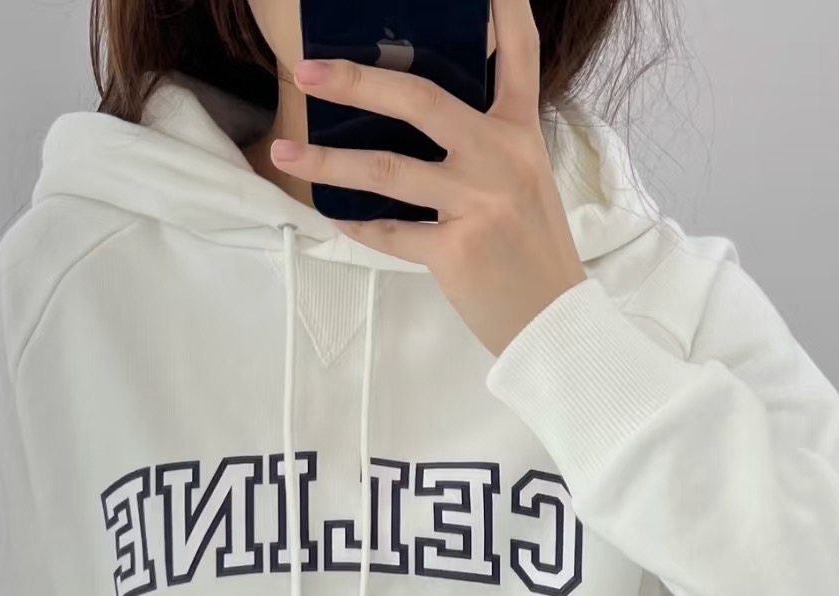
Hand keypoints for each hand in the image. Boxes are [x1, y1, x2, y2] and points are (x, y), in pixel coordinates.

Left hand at [270, 0, 586, 357]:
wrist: (552, 320)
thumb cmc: (531, 250)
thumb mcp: (523, 180)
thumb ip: (483, 143)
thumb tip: (415, 115)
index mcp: (520, 133)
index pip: (517, 53)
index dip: (502, 8)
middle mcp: (500, 158)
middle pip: (421, 100)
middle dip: (358, 80)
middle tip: (308, 71)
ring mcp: (478, 204)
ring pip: (388, 170)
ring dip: (329, 162)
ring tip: (287, 152)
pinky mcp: (457, 252)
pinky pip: (391, 232)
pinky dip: (358, 226)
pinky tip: (333, 217)